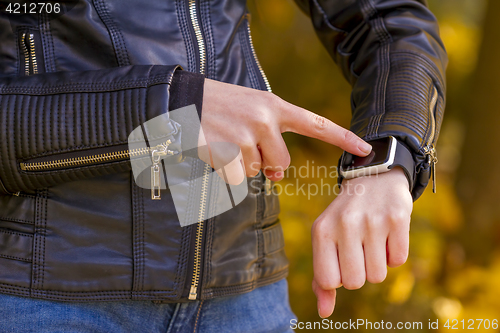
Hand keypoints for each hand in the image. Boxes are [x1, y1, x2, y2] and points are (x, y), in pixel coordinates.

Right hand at [199, 79, 371, 183]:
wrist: (185, 99)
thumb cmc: (223, 108)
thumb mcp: (252, 111)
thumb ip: (271, 138)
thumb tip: (276, 176)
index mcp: (275, 106)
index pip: (316, 124)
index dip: (342, 138)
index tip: (365, 150)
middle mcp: (264, 119)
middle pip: (282, 163)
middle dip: (267, 165)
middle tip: (245, 147)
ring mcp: (245, 134)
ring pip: (257, 171)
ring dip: (242, 165)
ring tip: (225, 142)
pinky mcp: (226, 150)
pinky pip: (237, 179)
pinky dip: (226, 173)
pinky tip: (215, 152)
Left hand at [311, 167, 412, 317]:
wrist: (372, 178)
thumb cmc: (345, 217)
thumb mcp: (327, 240)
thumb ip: (322, 276)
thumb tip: (324, 313)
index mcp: (322, 230)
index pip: (328, 281)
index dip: (338, 279)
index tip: (341, 261)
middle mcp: (345, 224)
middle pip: (355, 283)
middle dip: (359, 273)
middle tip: (359, 250)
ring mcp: (372, 220)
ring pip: (378, 275)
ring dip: (378, 264)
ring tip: (373, 240)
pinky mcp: (398, 218)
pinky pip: (399, 261)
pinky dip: (394, 254)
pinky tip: (387, 234)